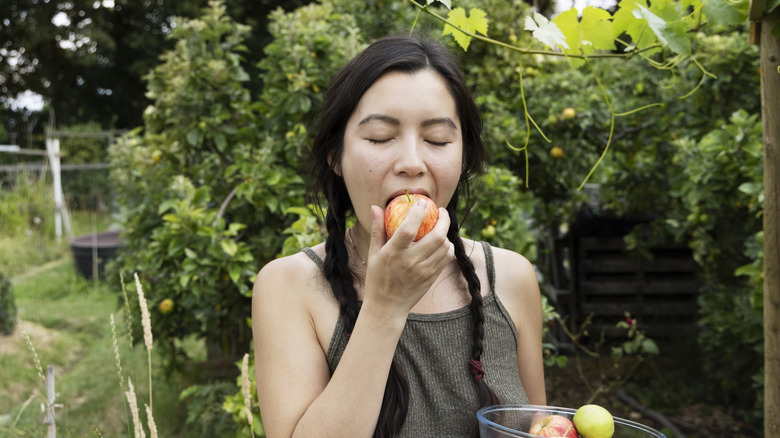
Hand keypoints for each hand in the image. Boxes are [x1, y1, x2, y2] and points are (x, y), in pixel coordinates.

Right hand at [362, 199, 454, 314]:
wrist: (387, 307)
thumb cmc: (377, 278)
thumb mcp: (373, 253)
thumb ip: (377, 229)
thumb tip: (376, 207)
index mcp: (393, 254)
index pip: (408, 229)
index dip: (418, 213)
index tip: (423, 203)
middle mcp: (410, 262)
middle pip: (435, 236)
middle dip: (443, 220)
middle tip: (441, 211)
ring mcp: (423, 271)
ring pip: (445, 247)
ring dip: (446, 233)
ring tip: (441, 226)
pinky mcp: (431, 278)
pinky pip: (446, 257)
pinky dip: (447, 246)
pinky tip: (442, 241)